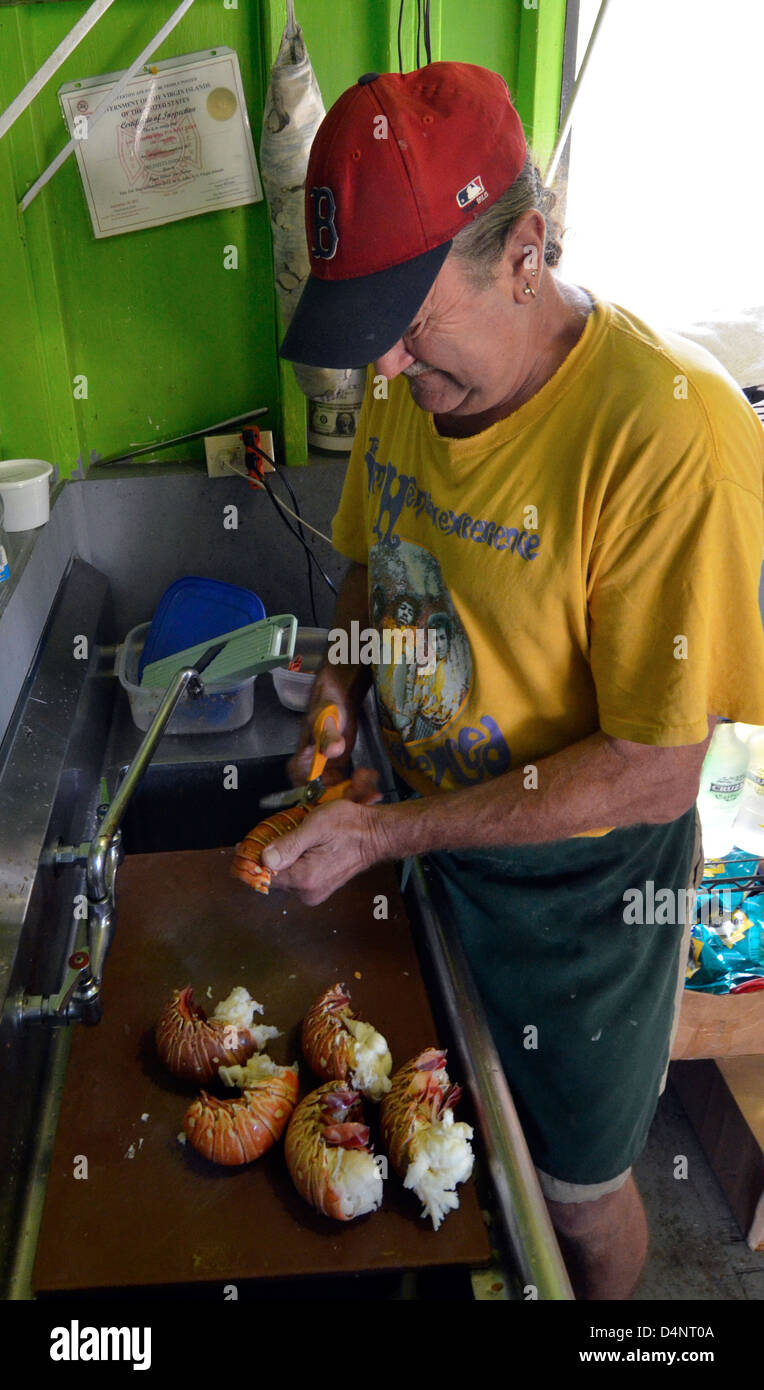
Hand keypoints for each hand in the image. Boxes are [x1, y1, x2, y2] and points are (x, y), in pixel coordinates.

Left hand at [260, 799, 380, 904]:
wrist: (376, 835)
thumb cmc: (350, 826)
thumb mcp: (316, 826)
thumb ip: (289, 844)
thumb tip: (264, 859)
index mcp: (304, 878)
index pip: (263, 875)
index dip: (251, 859)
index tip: (243, 844)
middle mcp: (307, 892)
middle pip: (271, 876)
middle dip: (266, 856)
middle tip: (269, 833)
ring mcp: (314, 893)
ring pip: (283, 876)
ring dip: (279, 858)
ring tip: (289, 835)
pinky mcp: (319, 889)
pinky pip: (295, 877)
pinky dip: (291, 863)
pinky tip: (299, 846)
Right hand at [289, 668, 381, 805]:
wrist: (338, 698)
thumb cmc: (327, 707)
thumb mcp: (327, 720)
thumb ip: (329, 737)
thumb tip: (333, 751)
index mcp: (299, 762)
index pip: (305, 790)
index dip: (323, 799)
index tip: (344, 799)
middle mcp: (310, 771)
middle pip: (323, 797)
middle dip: (346, 800)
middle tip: (367, 797)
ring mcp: (326, 771)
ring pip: (337, 794)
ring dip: (356, 796)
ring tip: (375, 792)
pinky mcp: (339, 769)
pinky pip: (347, 785)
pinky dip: (360, 788)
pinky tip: (374, 787)